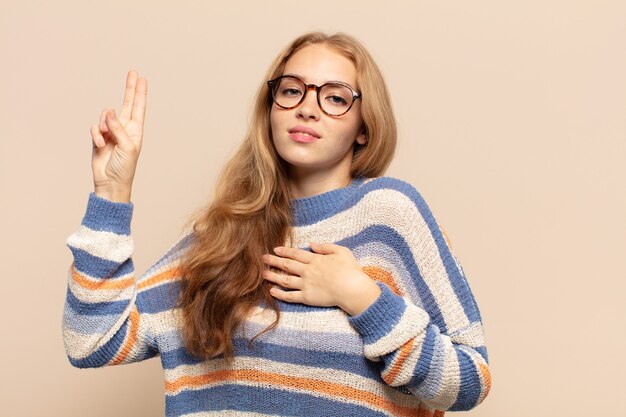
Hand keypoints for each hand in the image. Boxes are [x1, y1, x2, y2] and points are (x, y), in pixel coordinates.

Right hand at [90, 70, 147, 201]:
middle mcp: (124, 129)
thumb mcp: (127, 147)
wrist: (110, 182)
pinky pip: (95, 128)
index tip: (141, 78)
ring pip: (105, 115)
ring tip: (106, 137)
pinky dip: (96, 135)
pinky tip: (100, 144)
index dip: (139, 93)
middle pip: (126, 104)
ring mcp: (111, 132)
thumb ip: (119, 127)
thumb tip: (110, 111)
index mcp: (135, 130)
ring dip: (104, 124)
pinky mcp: (98, 138)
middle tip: (132, 73)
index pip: (138, 107)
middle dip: (129, 88)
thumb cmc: (124, 167)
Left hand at [261, 242, 381, 315]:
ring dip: (273, 276)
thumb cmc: (350, 270)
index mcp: (315, 260)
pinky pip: (290, 296)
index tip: (275, 249)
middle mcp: (308, 271)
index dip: (285, 251)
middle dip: (273, 261)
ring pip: (285, 280)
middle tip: (262, 258)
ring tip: (263, 274)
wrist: (353, 289)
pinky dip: (280, 294)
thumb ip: (326, 247)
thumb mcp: (341, 252)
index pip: (296, 254)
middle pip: (287, 265)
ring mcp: (306, 285)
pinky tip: (272, 291)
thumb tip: (312, 244)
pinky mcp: (307, 297)